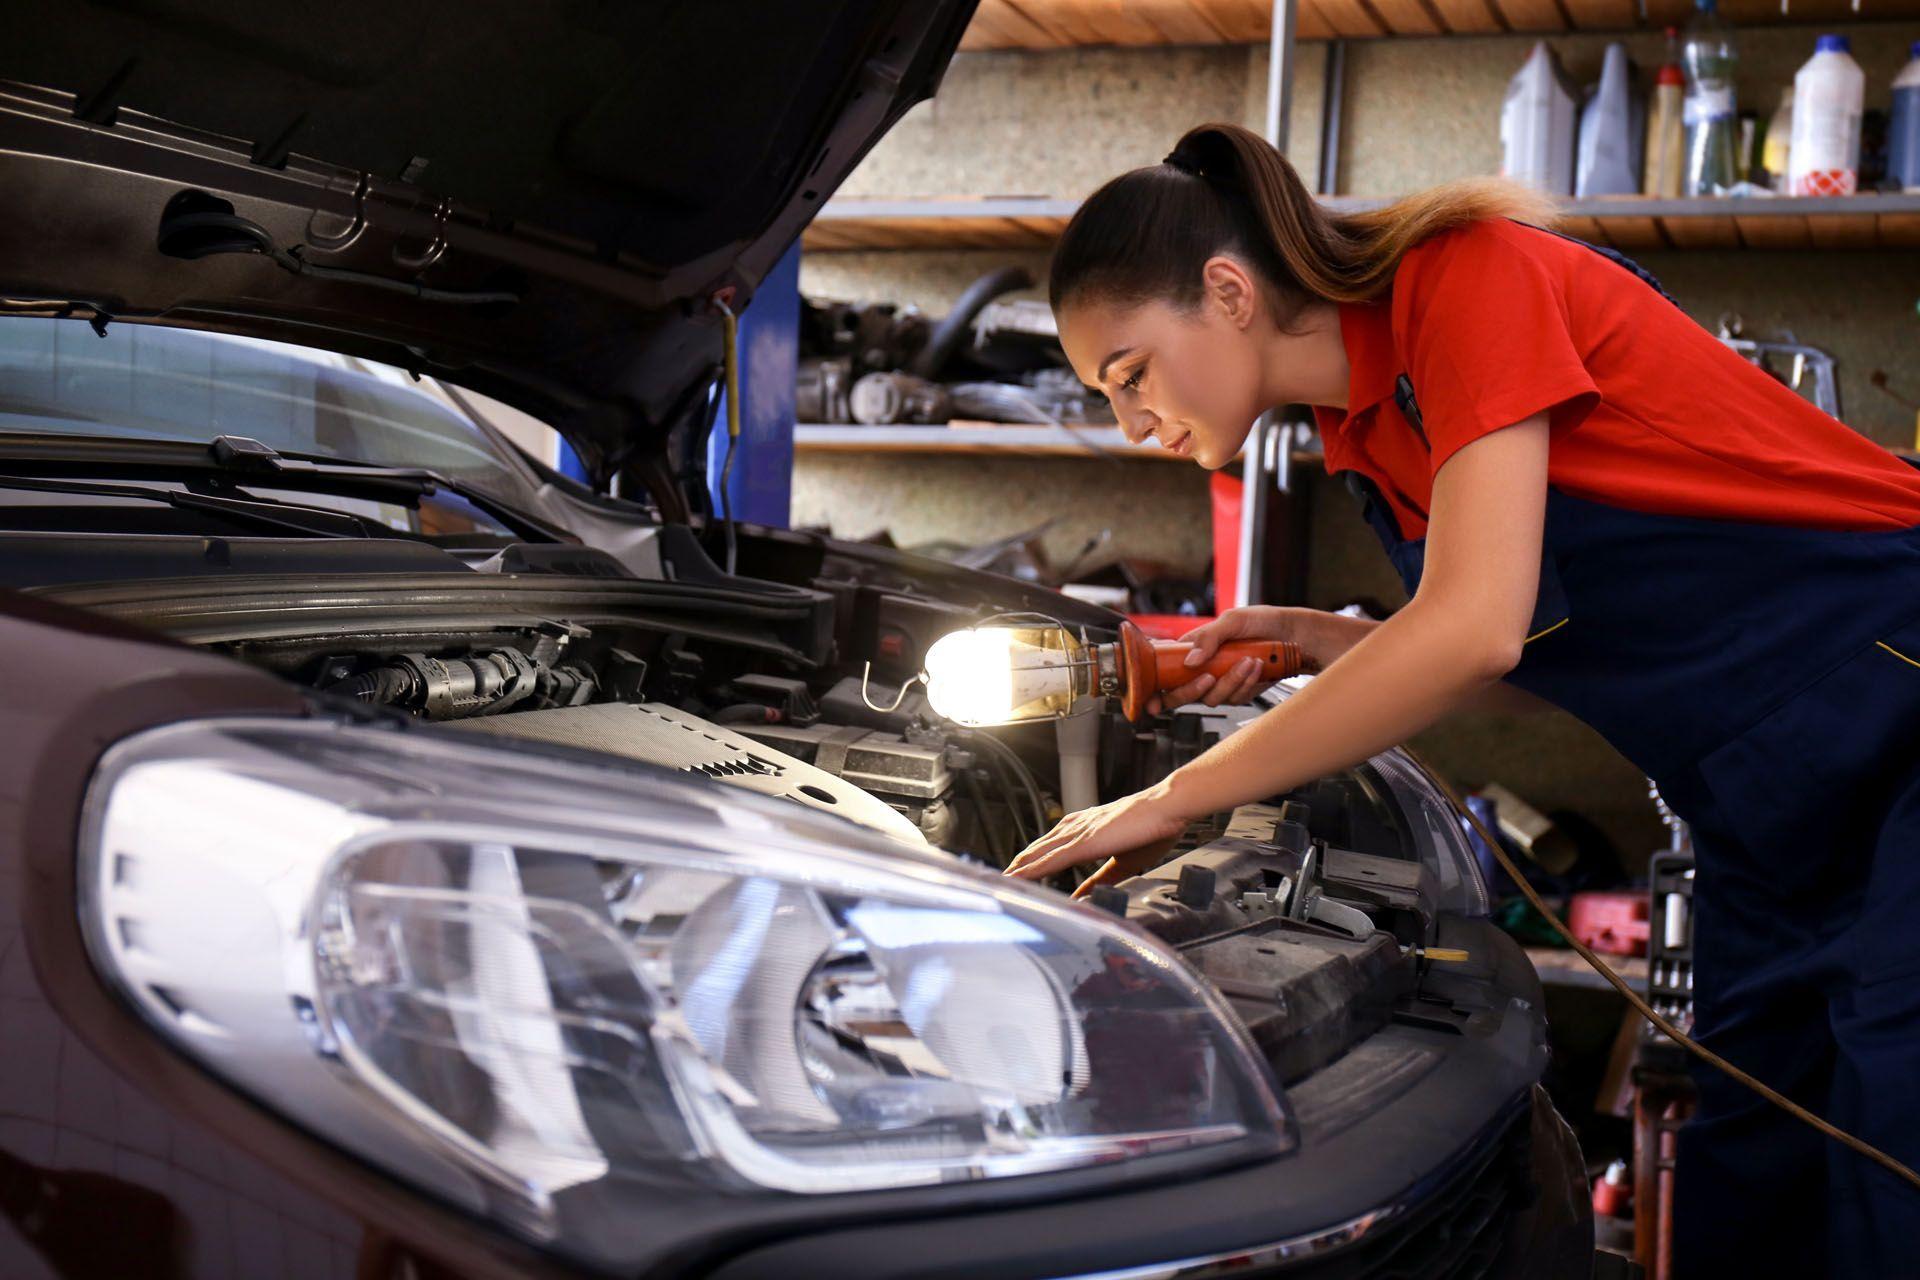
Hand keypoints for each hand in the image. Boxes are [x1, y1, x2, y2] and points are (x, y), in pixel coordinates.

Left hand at [1003, 785, 1188, 897]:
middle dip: (1019, 864)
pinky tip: (1019, 876)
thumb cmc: (1154, 828)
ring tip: (1001, 880)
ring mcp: (1079, 834)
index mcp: (1087, 828)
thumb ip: (1102, 878)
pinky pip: (1052, 858)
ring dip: (1019, 867)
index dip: (1033, 860)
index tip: (1019, 871)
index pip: (1052, 847)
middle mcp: (1077, 827)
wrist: (1168, 808)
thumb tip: (1088, 894)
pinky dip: (1033, 869)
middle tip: (1000, 878)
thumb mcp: (1124, 861)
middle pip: (1039, 848)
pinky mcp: (1085, 842)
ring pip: (1039, 853)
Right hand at [1149, 606, 1345, 713]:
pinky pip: (1236, 698)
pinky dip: (1247, 683)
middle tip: (1208, 676)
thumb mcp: (1232, 620)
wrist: (1293, 635)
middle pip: (1183, 694)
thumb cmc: (1262, 621)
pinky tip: (1257, 667)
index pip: (1164, 672)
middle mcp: (1203, 669)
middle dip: (1194, 690)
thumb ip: (1208, 638)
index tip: (1152, 701)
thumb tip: (1190, 661)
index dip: (1154, 690)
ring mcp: (1221, 683)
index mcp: (1192, 649)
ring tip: (1249, 660)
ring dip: (1232, 680)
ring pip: (1213, 698)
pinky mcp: (1240, 692)